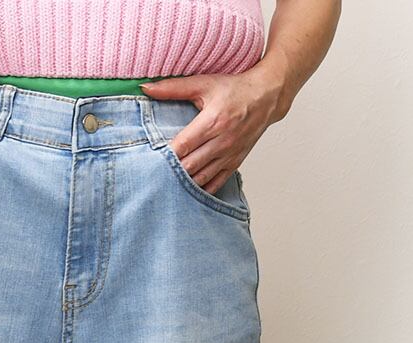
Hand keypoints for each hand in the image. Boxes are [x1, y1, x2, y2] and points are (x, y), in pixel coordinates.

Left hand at [139, 64, 288, 193]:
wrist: (267, 96)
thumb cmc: (235, 89)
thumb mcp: (204, 83)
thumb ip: (173, 88)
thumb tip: (146, 88)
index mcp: (212, 121)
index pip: (182, 146)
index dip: (165, 155)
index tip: (151, 158)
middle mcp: (222, 141)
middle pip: (189, 166)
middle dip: (171, 170)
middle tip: (155, 171)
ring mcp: (229, 155)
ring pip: (200, 178)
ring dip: (184, 182)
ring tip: (168, 181)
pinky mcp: (234, 163)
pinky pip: (215, 184)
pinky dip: (200, 188)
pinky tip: (188, 188)